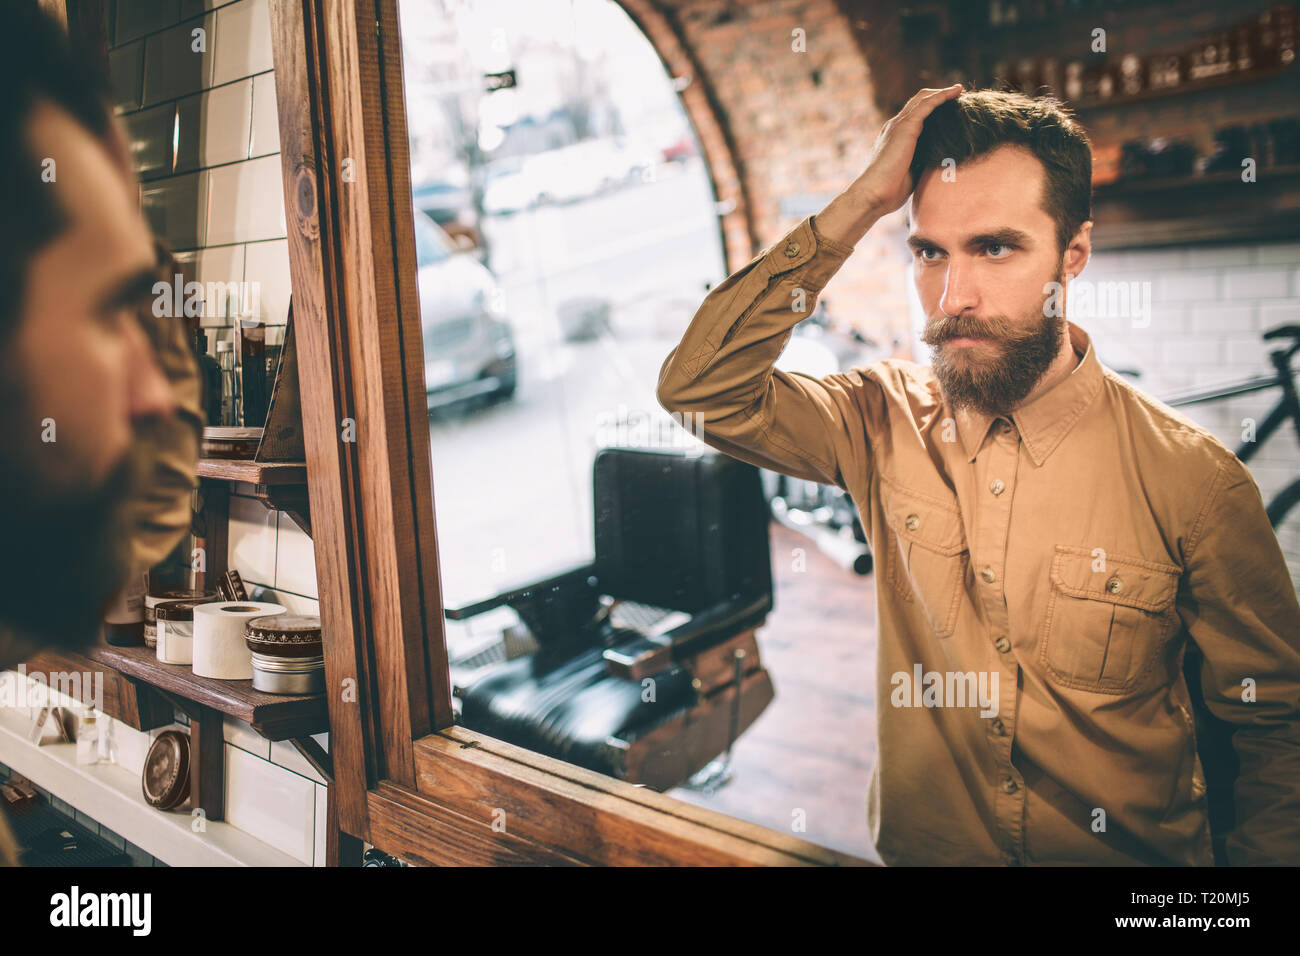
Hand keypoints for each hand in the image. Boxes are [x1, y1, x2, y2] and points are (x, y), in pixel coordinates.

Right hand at [857, 85, 962, 214]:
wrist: (874, 193)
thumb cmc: (890, 191)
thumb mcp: (911, 173)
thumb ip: (922, 164)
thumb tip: (939, 164)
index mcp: (895, 138)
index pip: (914, 116)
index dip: (931, 110)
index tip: (949, 110)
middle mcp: (895, 127)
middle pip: (918, 102)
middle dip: (938, 97)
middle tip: (958, 97)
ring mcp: (899, 125)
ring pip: (923, 99)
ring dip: (942, 93)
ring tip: (960, 91)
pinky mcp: (906, 127)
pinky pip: (927, 104)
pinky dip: (942, 96)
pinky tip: (956, 92)